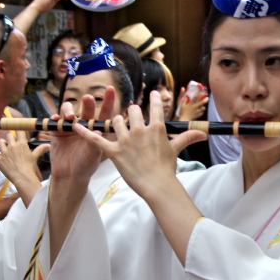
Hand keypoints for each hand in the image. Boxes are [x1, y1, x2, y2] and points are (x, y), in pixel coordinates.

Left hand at [0, 131, 49, 185]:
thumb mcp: (35, 157)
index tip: (18, 133)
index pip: (19, 131)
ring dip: (2, 143)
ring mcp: (4, 152)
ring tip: (4, 147)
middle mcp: (12, 146)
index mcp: (22, 144)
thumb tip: (48, 145)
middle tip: (12, 142)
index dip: (19, 131)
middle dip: (10, 138)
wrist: (22, 178)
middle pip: (9, 135)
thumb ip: (40, 149)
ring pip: (0, 142)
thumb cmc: (30, 168)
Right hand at [49, 88, 116, 186]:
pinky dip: (56, 118)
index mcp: (96, 129)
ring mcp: (70, 128)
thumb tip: (100, 130)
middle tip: (88, 99)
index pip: (104, 113)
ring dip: (69, 110)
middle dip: (87, 102)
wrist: (69, 176)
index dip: (108, 101)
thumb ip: (96, 142)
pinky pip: (55, 121)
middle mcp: (84, 125)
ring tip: (71, 116)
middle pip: (86, 109)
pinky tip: (57, 120)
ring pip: (69, 111)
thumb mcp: (93, 155)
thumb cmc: (86, 166)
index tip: (111, 89)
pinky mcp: (57, 132)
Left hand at [75, 91, 206, 199]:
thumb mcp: (176, 150)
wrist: (157, 186)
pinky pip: (96, 139)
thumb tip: (204, 133)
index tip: (151, 94)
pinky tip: (75, 126)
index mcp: (156, 127)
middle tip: (131, 116)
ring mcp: (126, 140)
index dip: (152, 99)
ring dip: (115, 122)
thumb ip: (187, 137)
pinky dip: (85, 132)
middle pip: (131, 110)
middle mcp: (140, 130)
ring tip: (116, 127)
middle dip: (131, 112)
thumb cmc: (167, 169)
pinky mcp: (114, 152)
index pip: (154, 106)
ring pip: (115, 121)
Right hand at [175, 88, 208, 121]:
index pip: (195, 97)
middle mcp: (195, 107)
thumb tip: (186, 97)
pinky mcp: (198, 115)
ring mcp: (197, 111)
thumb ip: (184, 100)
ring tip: (202, 107)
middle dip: (205, 100)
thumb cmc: (183, 112)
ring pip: (203, 108)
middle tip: (208, 98)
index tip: (200, 89)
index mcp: (191, 104)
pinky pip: (202, 113)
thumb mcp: (182, 105)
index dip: (198, 92)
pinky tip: (199, 111)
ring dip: (203, 107)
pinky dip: (201, 112)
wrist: (185, 120)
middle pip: (202, 103)